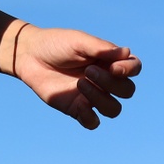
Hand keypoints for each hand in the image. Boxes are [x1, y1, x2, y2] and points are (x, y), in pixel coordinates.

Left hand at [12, 24, 140, 129]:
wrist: (30, 55)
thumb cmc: (56, 44)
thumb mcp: (78, 41)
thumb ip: (100, 48)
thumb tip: (126, 53)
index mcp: (108, 61)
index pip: (134, 69)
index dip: (130, 71)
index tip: (114, 67)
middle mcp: (104, 80)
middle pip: (127, 91)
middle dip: (111, 83)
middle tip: (88, 70)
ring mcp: (92, 96)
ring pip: (114, 109)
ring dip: (101, 98)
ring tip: (80, 83)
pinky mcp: (77, 109)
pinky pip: (93, 122)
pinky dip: (91, 117)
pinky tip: (80, 104)